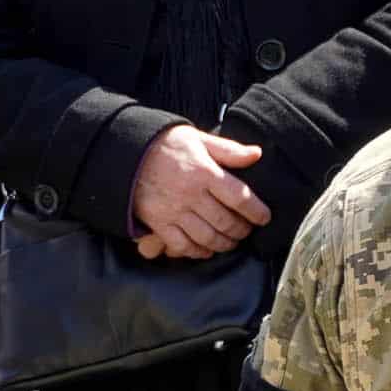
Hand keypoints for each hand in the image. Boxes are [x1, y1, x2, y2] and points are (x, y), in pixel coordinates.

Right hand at [129, 125, 271, 259]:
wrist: (126, 153)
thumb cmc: (165, 144)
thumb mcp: (198, 139)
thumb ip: (228, 150)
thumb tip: (256, 154)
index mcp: (204, 172)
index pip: (239, 197)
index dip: (256, 211)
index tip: (265, 218)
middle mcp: (191, 194)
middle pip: (225, 221)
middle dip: (241, 230)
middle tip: (247, 231)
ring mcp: (174, 211)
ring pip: (207, 237)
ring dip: (224, 244)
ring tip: (231, 242)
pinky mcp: (158, 222)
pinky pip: (182, 245)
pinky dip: (197, 251)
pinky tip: (206, 250)